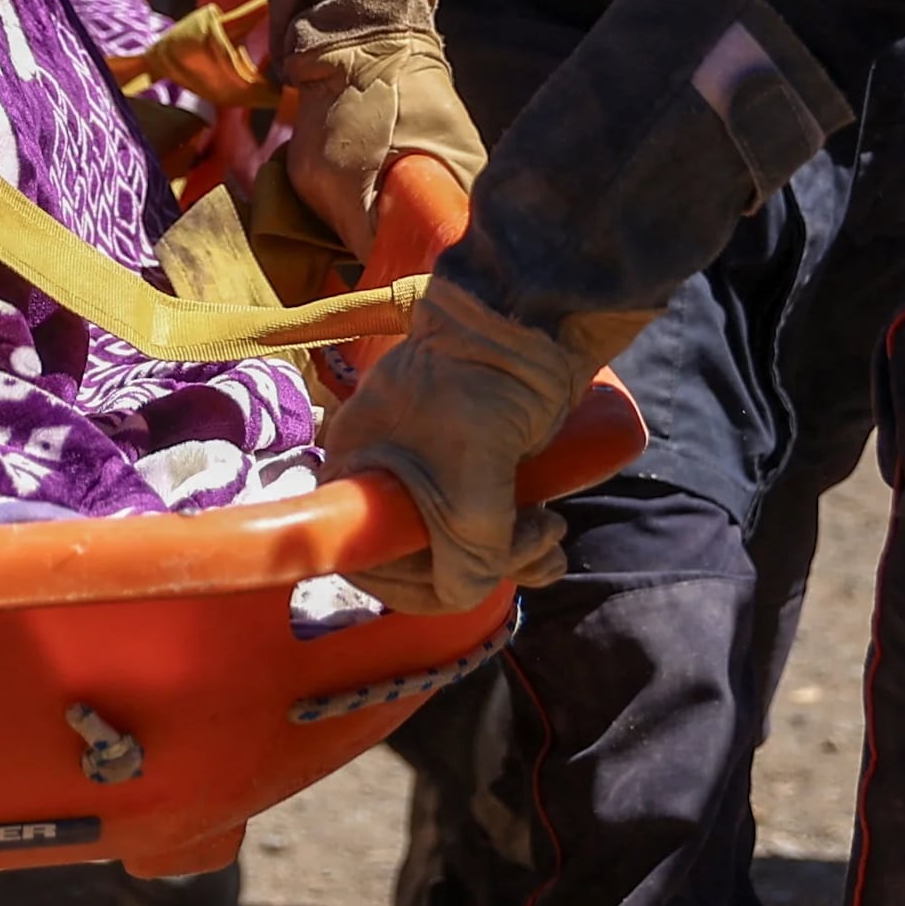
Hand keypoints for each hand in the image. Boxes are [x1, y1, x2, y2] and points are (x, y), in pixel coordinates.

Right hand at [321, 281, 604, 611]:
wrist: (533, 317)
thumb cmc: (483, 390)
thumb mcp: (467, 486)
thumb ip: (465, 556)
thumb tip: (469, 589)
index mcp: (354, 469)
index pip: (364, 557)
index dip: (414, 583)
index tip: (464, 579)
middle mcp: (385, 473)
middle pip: (419, 556)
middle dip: (478, 568)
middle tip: (530, 549)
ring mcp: (433, 466)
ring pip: (462, 544)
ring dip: (511, 556)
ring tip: (551, 535)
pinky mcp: (476, 462)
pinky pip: (488, 524)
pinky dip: (521, 541)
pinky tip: (551, 533)